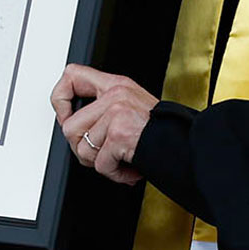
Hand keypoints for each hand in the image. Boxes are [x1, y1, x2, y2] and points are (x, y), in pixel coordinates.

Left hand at [51, 64, 156, 184]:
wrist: (188, 148)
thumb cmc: (163, 133)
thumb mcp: (133, 106)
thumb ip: (105, 107)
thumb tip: (73, 123)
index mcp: (116, 85)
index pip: (72, 75)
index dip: (60, 99)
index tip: (66, 116)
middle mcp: (115, 95)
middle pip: (69, 126)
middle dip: (83, 148)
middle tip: (103, 152)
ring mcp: (117, 113)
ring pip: (83, 149)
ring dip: (101, 163)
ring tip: (121, 159)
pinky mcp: (119, 134)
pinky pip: (101, 164)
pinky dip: (115, 174)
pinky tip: (130, 167)